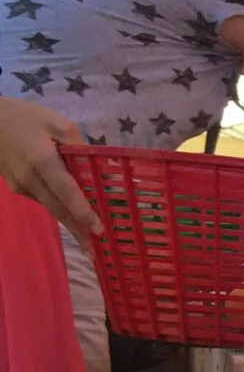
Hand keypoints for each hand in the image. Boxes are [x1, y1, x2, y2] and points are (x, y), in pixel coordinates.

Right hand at [0, 98, 101, 238]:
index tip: (98, 230)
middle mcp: (30, 179)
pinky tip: (74, 217)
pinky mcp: (16, 187)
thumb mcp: (56, 123)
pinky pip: (43, 201)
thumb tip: (97, 165)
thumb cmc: (23, 117)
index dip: (83, 212)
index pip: (67, 192)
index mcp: (42, 161)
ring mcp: (20, 185)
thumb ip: (78, 146)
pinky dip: (59, 211)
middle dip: (79, 232)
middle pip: (59, 209)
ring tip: (89, 242)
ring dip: (70, 225)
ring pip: (51, 208)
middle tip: (97, 254)